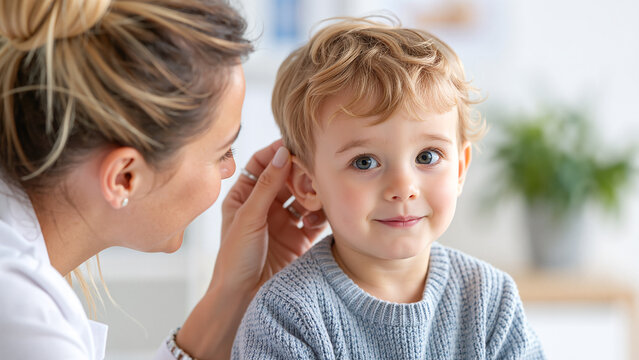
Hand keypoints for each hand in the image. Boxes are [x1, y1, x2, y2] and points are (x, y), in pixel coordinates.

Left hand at [215, 139, 326, 292]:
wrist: (243, 298)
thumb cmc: (234, 259)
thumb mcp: (248, 217)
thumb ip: (267, 185)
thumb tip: (281, 153)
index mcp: (244, 197)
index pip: (262, 164)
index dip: (277, 153)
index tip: (295, 144)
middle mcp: (265, 206)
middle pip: (286, 178)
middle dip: (300, 172)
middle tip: (313, 166)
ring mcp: (283, 222)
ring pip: (303, 197)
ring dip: (312, 192)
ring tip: (320, 189)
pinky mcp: (299, 239)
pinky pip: (315, 219)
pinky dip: (321, 214)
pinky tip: (324, 212)